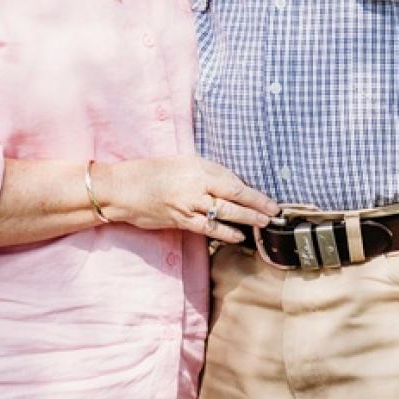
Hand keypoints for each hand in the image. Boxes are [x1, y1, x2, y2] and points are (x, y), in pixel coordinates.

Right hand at [92, 155, 280, 243]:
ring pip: (223, 214)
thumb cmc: (153, 171)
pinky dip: (224, 232)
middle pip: (233, 198)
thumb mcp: (182, 163)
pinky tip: (237, 236)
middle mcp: (195, 185)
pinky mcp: (179, 220)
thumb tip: (231, 186)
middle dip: (257, 207)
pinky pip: (207, 228)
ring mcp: (187, 204)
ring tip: (263, 224)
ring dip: (246, 220)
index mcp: (198, 166)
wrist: (124, 188)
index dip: (254, 193)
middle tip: (275, 214)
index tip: (270, 200)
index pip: (233, 181)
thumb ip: (206, 173)